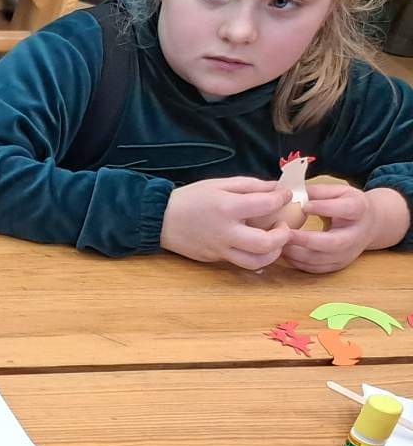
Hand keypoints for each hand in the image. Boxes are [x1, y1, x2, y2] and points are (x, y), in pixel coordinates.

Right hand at [158, 177, 295, 269]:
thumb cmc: (190, 199)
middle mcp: (225, 232)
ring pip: (256, 262)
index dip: (282, 198)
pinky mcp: (214, 259)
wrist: (160, 219)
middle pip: (266, 244)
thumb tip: (276, 188)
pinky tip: (254, 245)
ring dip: (273, 253)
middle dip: (283, 235)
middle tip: (283, 226)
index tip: (285, 195)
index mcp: (227, 208)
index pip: (267, 205)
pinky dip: (254, 256)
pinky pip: (240, 262)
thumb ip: (249, 185)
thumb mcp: (218, 184)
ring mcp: (219, 249)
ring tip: (273, 242)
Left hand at [282, 184, 412, 273]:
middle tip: (285, 233)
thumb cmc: (348, 205)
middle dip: (307, 240)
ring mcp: (348, 253)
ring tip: (279, 243)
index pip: (347, 209)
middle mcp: (356, 235)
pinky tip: (285, 253)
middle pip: (334, 243)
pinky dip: (298, 263)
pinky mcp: (338, 264)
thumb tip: (293, 192)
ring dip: (297, 254)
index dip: (325, 207)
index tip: (304, 206)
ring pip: (322, 259)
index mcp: (359, 210)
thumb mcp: (339, 191)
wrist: (369, 225)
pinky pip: (316, 268)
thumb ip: (318, 191)